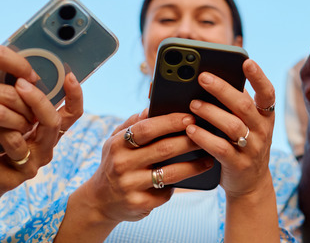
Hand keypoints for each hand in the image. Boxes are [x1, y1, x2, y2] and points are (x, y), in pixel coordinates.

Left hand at [0, 72, 82, 200]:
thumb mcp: (10, 120)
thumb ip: (18, 101)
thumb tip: (14, 67)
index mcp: (49, 132)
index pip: (72, 114)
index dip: (75, 95)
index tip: (68, 75)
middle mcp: (46, 149)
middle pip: (52, 123)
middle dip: (37, 101)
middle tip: (19, 83)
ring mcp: (30, 167)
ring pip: (20, 142)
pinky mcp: (10, 182)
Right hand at [78, 111, 210, 224]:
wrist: (100, 201)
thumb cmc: (115, 162)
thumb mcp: (116, 141)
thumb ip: (133, 123)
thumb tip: (152, 106)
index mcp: (117, 144)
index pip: (147, 128)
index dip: (170, 122)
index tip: (190, 117)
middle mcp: (122, 164)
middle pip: (163, 149)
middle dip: (189, 141)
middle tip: (207, 136)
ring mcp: (129, 186)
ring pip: (170, 174)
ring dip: (193, 166)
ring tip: (209, 160)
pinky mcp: (138, 204)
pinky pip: (165, 194)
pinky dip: (178, 187)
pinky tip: (188, 181)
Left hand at [185, 59, 275, 197]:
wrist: (250, 183)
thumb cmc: (242, 143)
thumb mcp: (245, 122)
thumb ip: (234, 103)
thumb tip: (209, 77)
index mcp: (265, 115)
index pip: (267, 92)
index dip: (258, 77)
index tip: (247, 61)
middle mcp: (263, 130)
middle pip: (243, 106)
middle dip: (222, 89)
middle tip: (202, 77)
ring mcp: (252, 148)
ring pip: (232, 125)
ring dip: (210, 112)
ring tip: (193, 103)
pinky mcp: (239, 164)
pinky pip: (221, 148)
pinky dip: (204, 137)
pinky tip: (190, 129)